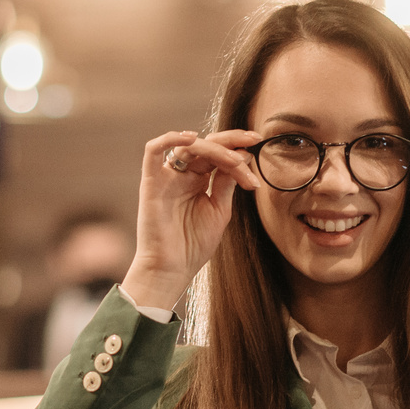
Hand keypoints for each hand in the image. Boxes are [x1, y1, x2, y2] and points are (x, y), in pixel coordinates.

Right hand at [120, 129, 262, 310]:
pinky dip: (170, 138)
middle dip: (231, 140)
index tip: (258, 147)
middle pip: (205, 145)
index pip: (218, 155)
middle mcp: (182, 176)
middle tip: (253, 141)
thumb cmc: (193, 246)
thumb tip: (243, 155)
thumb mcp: (219, 210)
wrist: (172, 270)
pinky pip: (153, 151)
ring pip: (188, 146)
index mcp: (198, 182)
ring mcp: (166, 178)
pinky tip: (192, 138)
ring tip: (236, 160)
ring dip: (215, 147)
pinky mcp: (151, 183)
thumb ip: (226, 182)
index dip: (238, 148)